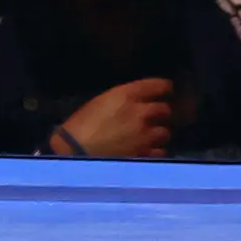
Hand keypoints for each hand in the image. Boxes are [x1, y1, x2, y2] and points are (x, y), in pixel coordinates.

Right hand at [51, 77, 175, 158]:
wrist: (75, 152)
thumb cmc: (79, 124)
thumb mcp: (99, 102)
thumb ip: (121, 101)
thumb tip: (134, 103)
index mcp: (126, 95)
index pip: (158, 86)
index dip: (164, 87)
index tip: (165, 90)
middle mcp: (141, 113)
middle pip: (165, 109)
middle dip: (160, 112)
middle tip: (153, 116)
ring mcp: (146, 135)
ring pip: (165, 132)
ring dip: (158, 132)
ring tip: (148, 135)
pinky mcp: (146, 154)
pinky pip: (160, 151)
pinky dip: (155, 150)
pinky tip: (145, 150)